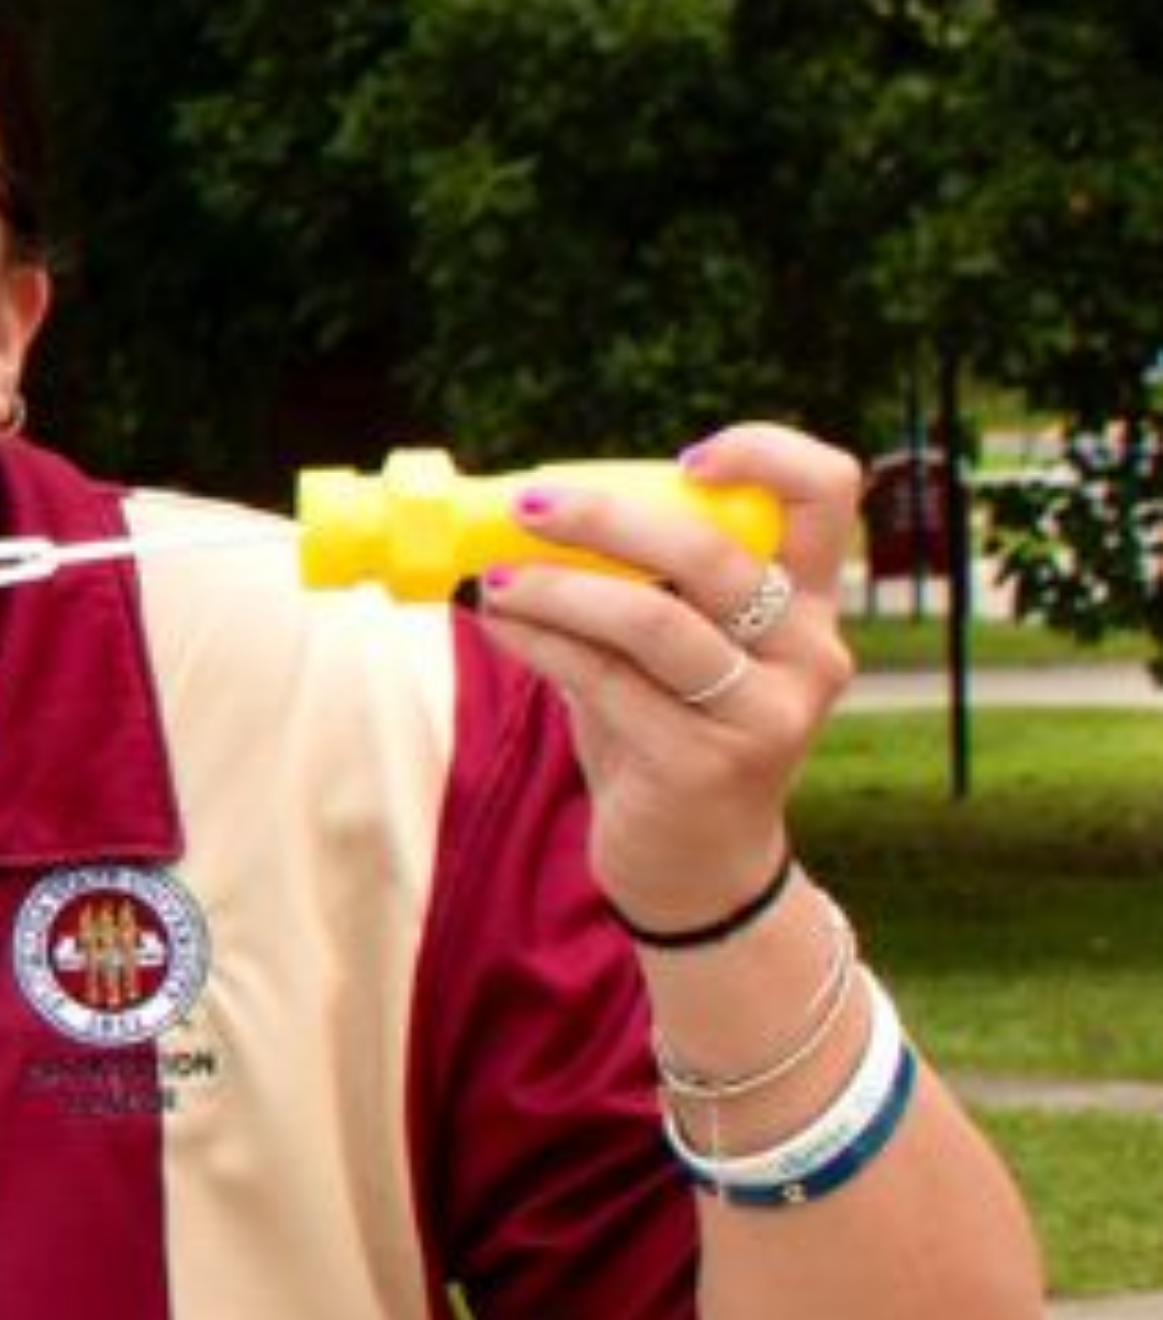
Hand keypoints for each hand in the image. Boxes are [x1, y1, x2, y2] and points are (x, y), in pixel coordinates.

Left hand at [477, 423, 860, 926]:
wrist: (693, 865)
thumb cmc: (669, 732)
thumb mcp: (672, 651)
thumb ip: (640, 583)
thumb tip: (529, 510)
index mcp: (810, 604)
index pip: (827, 494)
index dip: (766, 454)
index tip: (684, 459)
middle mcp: (810, 652)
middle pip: (716, 552)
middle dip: (609, 518)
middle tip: (527, 506)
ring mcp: (767, 713)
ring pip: (654, 621)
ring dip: (556, 589)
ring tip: (492, 579)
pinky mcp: (707, 763)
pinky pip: (604, 681)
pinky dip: (538, 641)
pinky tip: (499, 623)